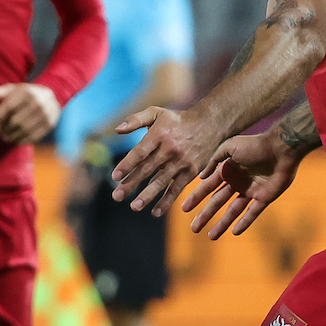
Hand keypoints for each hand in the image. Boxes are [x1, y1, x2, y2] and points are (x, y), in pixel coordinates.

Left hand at [0, 82, 60, 144]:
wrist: (52, 95)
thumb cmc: (25, 93)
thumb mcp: (12, 89)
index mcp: (26, 92)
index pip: (8, 107)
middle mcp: (38, 102)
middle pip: (15, 121)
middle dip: (4, 129)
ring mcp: (46, 114)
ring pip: (24, 130)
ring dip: (12, 136)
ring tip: (5, 136)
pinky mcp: (50, 124)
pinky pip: (34, 136)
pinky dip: (23, 140)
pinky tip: (16, 139)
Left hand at [110, 104, 224, 216]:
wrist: (210, 124)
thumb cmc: (177, 120)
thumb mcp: (157, 113)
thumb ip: (135, 120)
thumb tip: (116, 130)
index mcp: (159, 134)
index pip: (140, 151)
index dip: (127, 164)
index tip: (115, 176)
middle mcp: (170, 148)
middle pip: (148, 168)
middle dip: (131, 183)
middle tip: (116, 196)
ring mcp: (182, 161)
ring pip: (161, 181)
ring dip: (147, 196)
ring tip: (134, 207)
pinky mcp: (191, 172)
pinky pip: (176, 188)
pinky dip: (166, 201)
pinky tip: (155, 212)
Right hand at [177, 129, 302, 238]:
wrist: (281, 148)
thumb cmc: (255, 145)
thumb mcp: (229, 147)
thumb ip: (214, 160)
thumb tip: (201, 176)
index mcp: (228, 170)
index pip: (208, 187)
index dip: (196, 198)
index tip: (184, 209)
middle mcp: (237, 182)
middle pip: (217, 202)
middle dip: (205, 215)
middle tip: (194, 228)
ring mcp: (251, 190)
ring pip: (233, 211)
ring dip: (222, 223)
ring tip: (211, 236)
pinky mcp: (264, 197)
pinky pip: (252, 213)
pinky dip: (244, 222)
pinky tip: (234, 232)